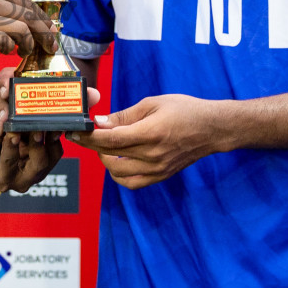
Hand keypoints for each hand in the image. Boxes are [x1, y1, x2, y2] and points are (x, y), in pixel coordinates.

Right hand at [0, 0, 51, 59]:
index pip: (26, 1)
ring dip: (30, 42)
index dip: (41, 17)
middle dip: (45, 31)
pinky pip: (7, 41)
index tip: (49, 29)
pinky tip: (5, 52)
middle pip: (30, 14)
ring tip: (27, 52)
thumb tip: (16, 20)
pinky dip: (11, 48)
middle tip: (51, 45)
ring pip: (24, 28)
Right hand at [0, 66, 101, 142]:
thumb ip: (74, 103)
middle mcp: (2, 95)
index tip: (9, 88)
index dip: (7, 79)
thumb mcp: (58, 115)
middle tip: (7, 115)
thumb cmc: (43, 126)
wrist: (24, 141)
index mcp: (19, 84)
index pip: (9, 74)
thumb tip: (94, 95)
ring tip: (1, 129)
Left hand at [0, 112, 63, 193]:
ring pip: (10, 159)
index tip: (55, 127)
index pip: (55, 155)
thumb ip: (28, 120)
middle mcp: (25, 177)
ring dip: (11, 141)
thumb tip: (38, 104)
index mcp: (38, 165)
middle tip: (36, 130)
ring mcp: (5, 179)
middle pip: (39, 163)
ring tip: (12, 127)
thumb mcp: (16, 127)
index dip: (56, 141)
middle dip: (37, 145)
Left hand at [67, 94, 231, 189]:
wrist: (212, 129)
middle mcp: (153, 155)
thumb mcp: (153, 103)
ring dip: (104, 159)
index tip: (74, 130)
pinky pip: (131, 183)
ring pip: (117, 173)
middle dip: (91, 145)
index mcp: (150, 133)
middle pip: (109, 156)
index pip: (110, 139)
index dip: (88, 136)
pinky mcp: (160, 176)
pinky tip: (117, 160)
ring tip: (105, 145)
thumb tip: (100, 122)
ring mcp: (157, 169)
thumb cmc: (185, 110)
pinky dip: (119, 174)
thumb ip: (125, 115)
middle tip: (85, 134)